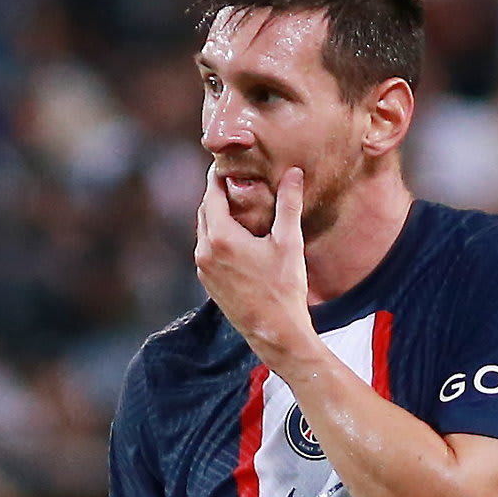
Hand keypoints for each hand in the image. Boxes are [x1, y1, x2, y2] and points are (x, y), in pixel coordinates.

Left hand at [192, 164, 314, 360]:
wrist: (275, 333)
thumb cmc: (285, 288)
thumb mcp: (289, 242)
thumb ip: (288, 204)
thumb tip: (293, 173)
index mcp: (221, 237)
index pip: (212, 194)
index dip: (219, 176)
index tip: (226, 163)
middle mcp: (205, 251)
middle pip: (205, 210)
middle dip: (217, 194)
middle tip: (233, 180)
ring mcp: (203, 269)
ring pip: (204, 230)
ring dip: (217, 216)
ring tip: (236, 205)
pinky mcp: (208, 283)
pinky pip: (207, 250)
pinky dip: (217, 236)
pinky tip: (237, 236)